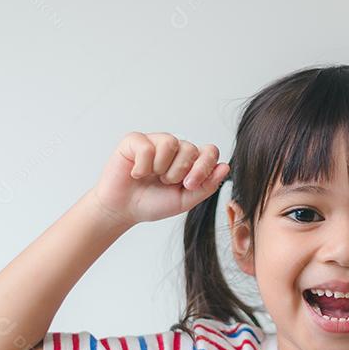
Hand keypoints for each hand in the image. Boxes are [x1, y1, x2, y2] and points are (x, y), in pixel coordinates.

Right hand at [92, 132, 229, 225]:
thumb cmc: (153, 203)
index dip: (203, 167)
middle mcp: (176, 148)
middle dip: (178, 172)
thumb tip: (225, 166)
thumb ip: (207, 185)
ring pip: (170, 143)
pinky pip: (147, 146)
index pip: (210, 151)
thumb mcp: (185, 200)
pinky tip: (136, 173)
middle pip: (190, 148)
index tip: (190, 185)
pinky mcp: (135, 140)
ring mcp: (156, 141)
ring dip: (160, 168)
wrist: (124, 209)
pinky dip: (142, 166)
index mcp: (190, 161)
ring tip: (151, 176)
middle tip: (165, 183)